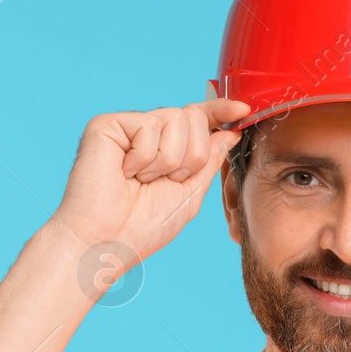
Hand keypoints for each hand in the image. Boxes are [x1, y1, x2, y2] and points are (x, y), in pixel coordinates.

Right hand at [51, 98, 251, 269]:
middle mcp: (148, 133)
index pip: (198, 120)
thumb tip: (230, 130)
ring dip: (168, 161)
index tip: (244, 109)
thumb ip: (210, 161)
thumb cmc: (142, 227)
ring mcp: (128, 127)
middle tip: (168, 180)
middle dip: (193, 155)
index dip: (220, 111)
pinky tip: (125, 173)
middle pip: (194, 117)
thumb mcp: (189, 194)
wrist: (107, 241)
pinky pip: (148, 125)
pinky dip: (144, 158)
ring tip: (143, 180)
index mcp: (167, 149)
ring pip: (176, 119)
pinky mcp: (108, 124)